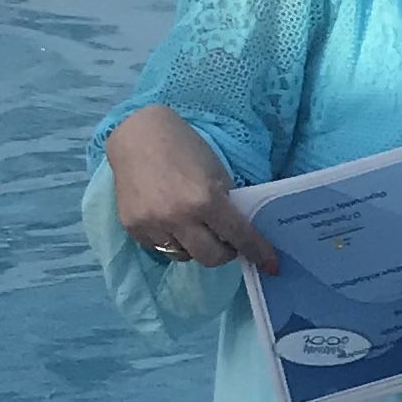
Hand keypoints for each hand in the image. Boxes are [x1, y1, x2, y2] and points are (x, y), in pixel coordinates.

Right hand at [105, 105, 278, 271]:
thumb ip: (228, 205)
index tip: (269, 265)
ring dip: (196, 247)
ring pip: (184, 256)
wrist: (137, 136)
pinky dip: (172, 241)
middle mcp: (178, 218)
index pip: (238, 237)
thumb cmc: (185, 149)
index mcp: (205, 201)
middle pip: (210, 258)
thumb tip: (238, 235)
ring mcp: (152, 225)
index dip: (257, 252)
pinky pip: (160, 248)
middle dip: (224, 252)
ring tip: (194, 227)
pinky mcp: (132, 227)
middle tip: (226, 241)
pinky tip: (170, 221)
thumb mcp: (217, 174)